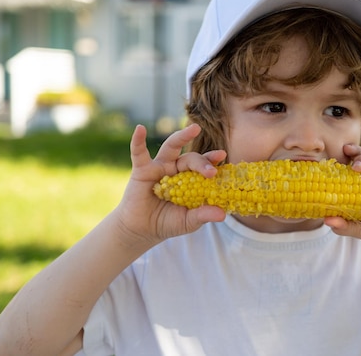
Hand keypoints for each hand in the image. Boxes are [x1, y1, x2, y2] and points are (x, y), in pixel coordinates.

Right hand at [113, 124, 226, 246]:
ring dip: (182, 137)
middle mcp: (177, 169)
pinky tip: (140, 129)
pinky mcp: (142, 170)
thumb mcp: (188, 221)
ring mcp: (160, 167)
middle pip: (191, 158)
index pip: (204, 166)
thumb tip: (223, 214)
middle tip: (211, 171)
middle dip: (202, 162)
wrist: (142, 230)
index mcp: (191, 179)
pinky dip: (138, 141)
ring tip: (194, 129)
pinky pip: (139, 153)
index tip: (223, 155)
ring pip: (172, 148)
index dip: (212, 160)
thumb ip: (203, 215)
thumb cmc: (168, 222)